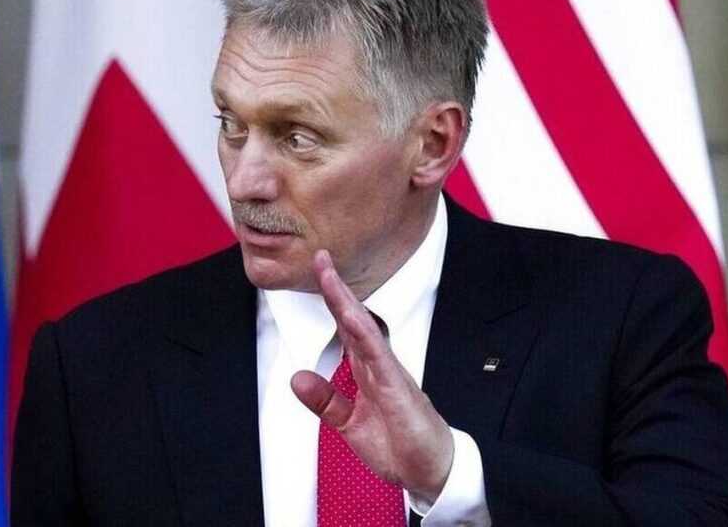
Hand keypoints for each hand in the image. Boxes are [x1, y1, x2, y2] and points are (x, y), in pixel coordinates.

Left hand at [290, 250, 454, 502]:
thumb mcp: (349, 423)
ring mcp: (390, 374)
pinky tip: (353, 317)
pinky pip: (381, 358)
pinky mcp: (400, 390)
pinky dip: (366, 336)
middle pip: (353, 318)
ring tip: (329, 275)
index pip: (345, 327)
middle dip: (336, 288)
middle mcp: (379, 364)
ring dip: (346, 302)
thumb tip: (296, 377)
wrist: (431, 471)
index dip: (330, 300)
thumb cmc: (398, 444)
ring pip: (365, 330)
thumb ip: (325, 400)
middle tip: (320, 256)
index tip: (317, 272)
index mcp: (366, 370)